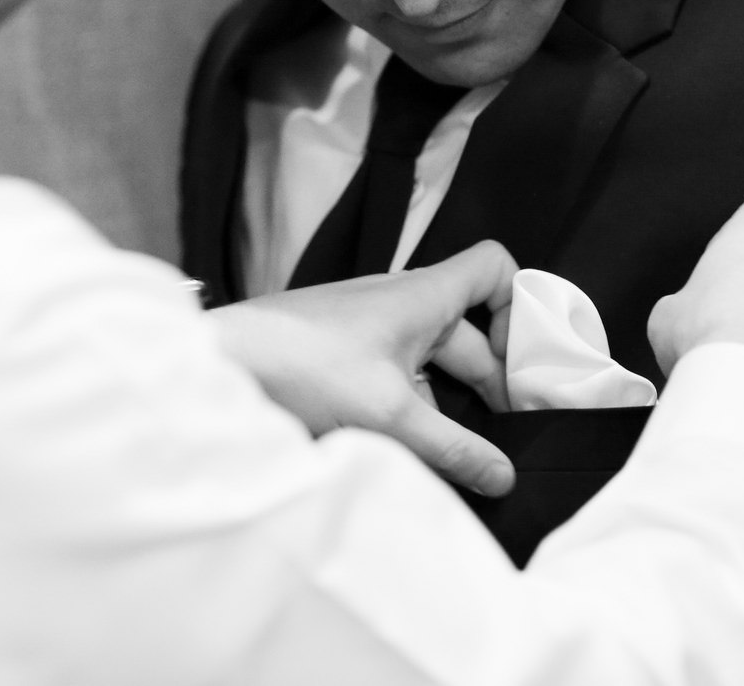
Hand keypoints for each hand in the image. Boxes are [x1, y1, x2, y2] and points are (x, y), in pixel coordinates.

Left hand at [209, 241, 518, 495]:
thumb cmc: (304, 366)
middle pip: (470, 333)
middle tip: (506, 436)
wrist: (219, 361)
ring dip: (449, 404)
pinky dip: (412, 408)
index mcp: (423, 297)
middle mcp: (402, 305)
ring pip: (432, 363)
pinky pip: (398, 377)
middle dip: (492, 382)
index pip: (493, 267)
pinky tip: (407, 450)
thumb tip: (504, 476)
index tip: (524, 363)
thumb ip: (453, 449)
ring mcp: (371, 330)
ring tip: (457, 454)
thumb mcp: (390, 414)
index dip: (520, 304)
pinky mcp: (344, 356)